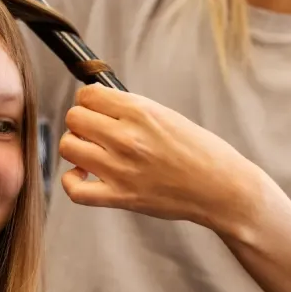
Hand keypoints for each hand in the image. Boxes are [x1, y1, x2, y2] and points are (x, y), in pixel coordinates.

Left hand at [58, 85, 264, 232]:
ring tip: (91, 151)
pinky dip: (72, 181)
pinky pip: (75, 189)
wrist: (222, 188)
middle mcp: (126, 137)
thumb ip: (132, 110)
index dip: (88, 100)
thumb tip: (100, 105)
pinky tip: (84, 175)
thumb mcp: (168, 116)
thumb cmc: (202, 152)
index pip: (88, 95)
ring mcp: (120, 168)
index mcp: (140, 112)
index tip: (96, 108)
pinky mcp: (120, 196)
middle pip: (74, 118)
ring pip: (68, 147)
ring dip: (76, 146)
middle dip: (81, 121)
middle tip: (94, 131)